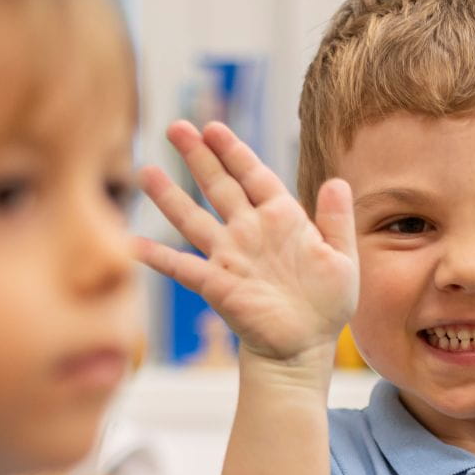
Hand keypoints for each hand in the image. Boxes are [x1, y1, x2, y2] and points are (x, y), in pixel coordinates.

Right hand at [134, 121, 357, 363]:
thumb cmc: (326, 304)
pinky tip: (132, 244)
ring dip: (169, 197)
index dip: (233, 151)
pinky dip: (157, 257)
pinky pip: (182, 267)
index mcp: (281, 218)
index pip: (253, 175)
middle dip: (198, 156)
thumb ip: (338, 221)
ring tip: (145, 172)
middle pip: (219, 186)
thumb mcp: (342, 259)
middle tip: (176, 128)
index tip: (213, 128)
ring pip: (193, 219)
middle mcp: (249, 231)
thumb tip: (338, 182)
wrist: (305, 346)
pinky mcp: (217, 284)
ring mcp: (229, 256)